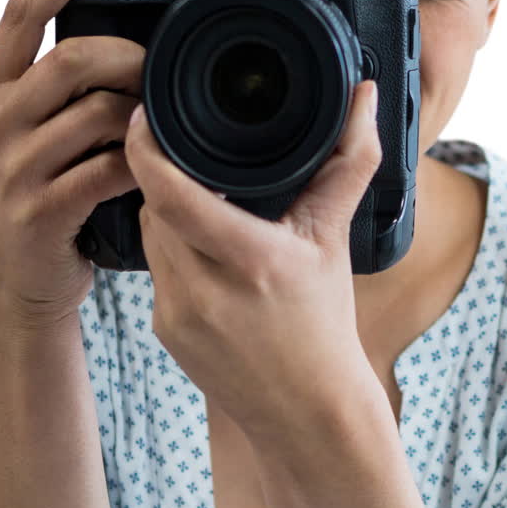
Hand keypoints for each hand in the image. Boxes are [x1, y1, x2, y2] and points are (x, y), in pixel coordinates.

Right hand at [0, 0, 142, 331]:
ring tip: (165, 124)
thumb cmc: (33, 202)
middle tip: (162, 70)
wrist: (8, 286)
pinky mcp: (41, 211)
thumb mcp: (25, 136)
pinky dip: (143, 165)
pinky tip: (159, 168)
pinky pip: (107, 171)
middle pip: (70, 60)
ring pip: (95, 115)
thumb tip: (128, 47)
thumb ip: (57, 92)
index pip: (19, 12)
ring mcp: (15, 168)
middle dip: (129, 57)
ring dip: (143, 115)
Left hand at [125, 79, 385, 441]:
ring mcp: (177, 316)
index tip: (143, 119)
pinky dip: (173, 255)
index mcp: (250, 261)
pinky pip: (155, 273)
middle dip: (167, 181)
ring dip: (169, 217)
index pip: (171, 194)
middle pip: (156, 208)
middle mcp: (204, 291)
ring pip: (151, 238)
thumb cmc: (325, 323)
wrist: (308, 411)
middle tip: (187, 159)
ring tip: (204, 207)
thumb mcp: (335, 238)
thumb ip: (350, 160)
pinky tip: (203, 257)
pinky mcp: (164, 332)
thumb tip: (364, 96)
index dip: (146, 151)